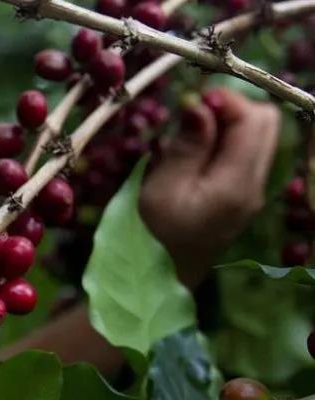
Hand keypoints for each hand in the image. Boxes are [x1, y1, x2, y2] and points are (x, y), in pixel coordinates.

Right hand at [139, 88, 280, 286]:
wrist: (159, 280)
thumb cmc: (152, 237)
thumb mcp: (161, 190)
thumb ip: (186, 146)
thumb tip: (199, 103)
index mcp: (237, 183)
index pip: (254, 120)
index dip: (226, 100)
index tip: (189, 103)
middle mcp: (254, 184)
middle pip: (266, 122)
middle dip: (230, 108)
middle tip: (189, 118)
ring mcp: (251, 190)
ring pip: (256, 135)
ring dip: (225, 124)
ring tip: (187, 138)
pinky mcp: (241, 194)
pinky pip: (243, 152)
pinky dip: (222, 141)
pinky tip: (193, 154)